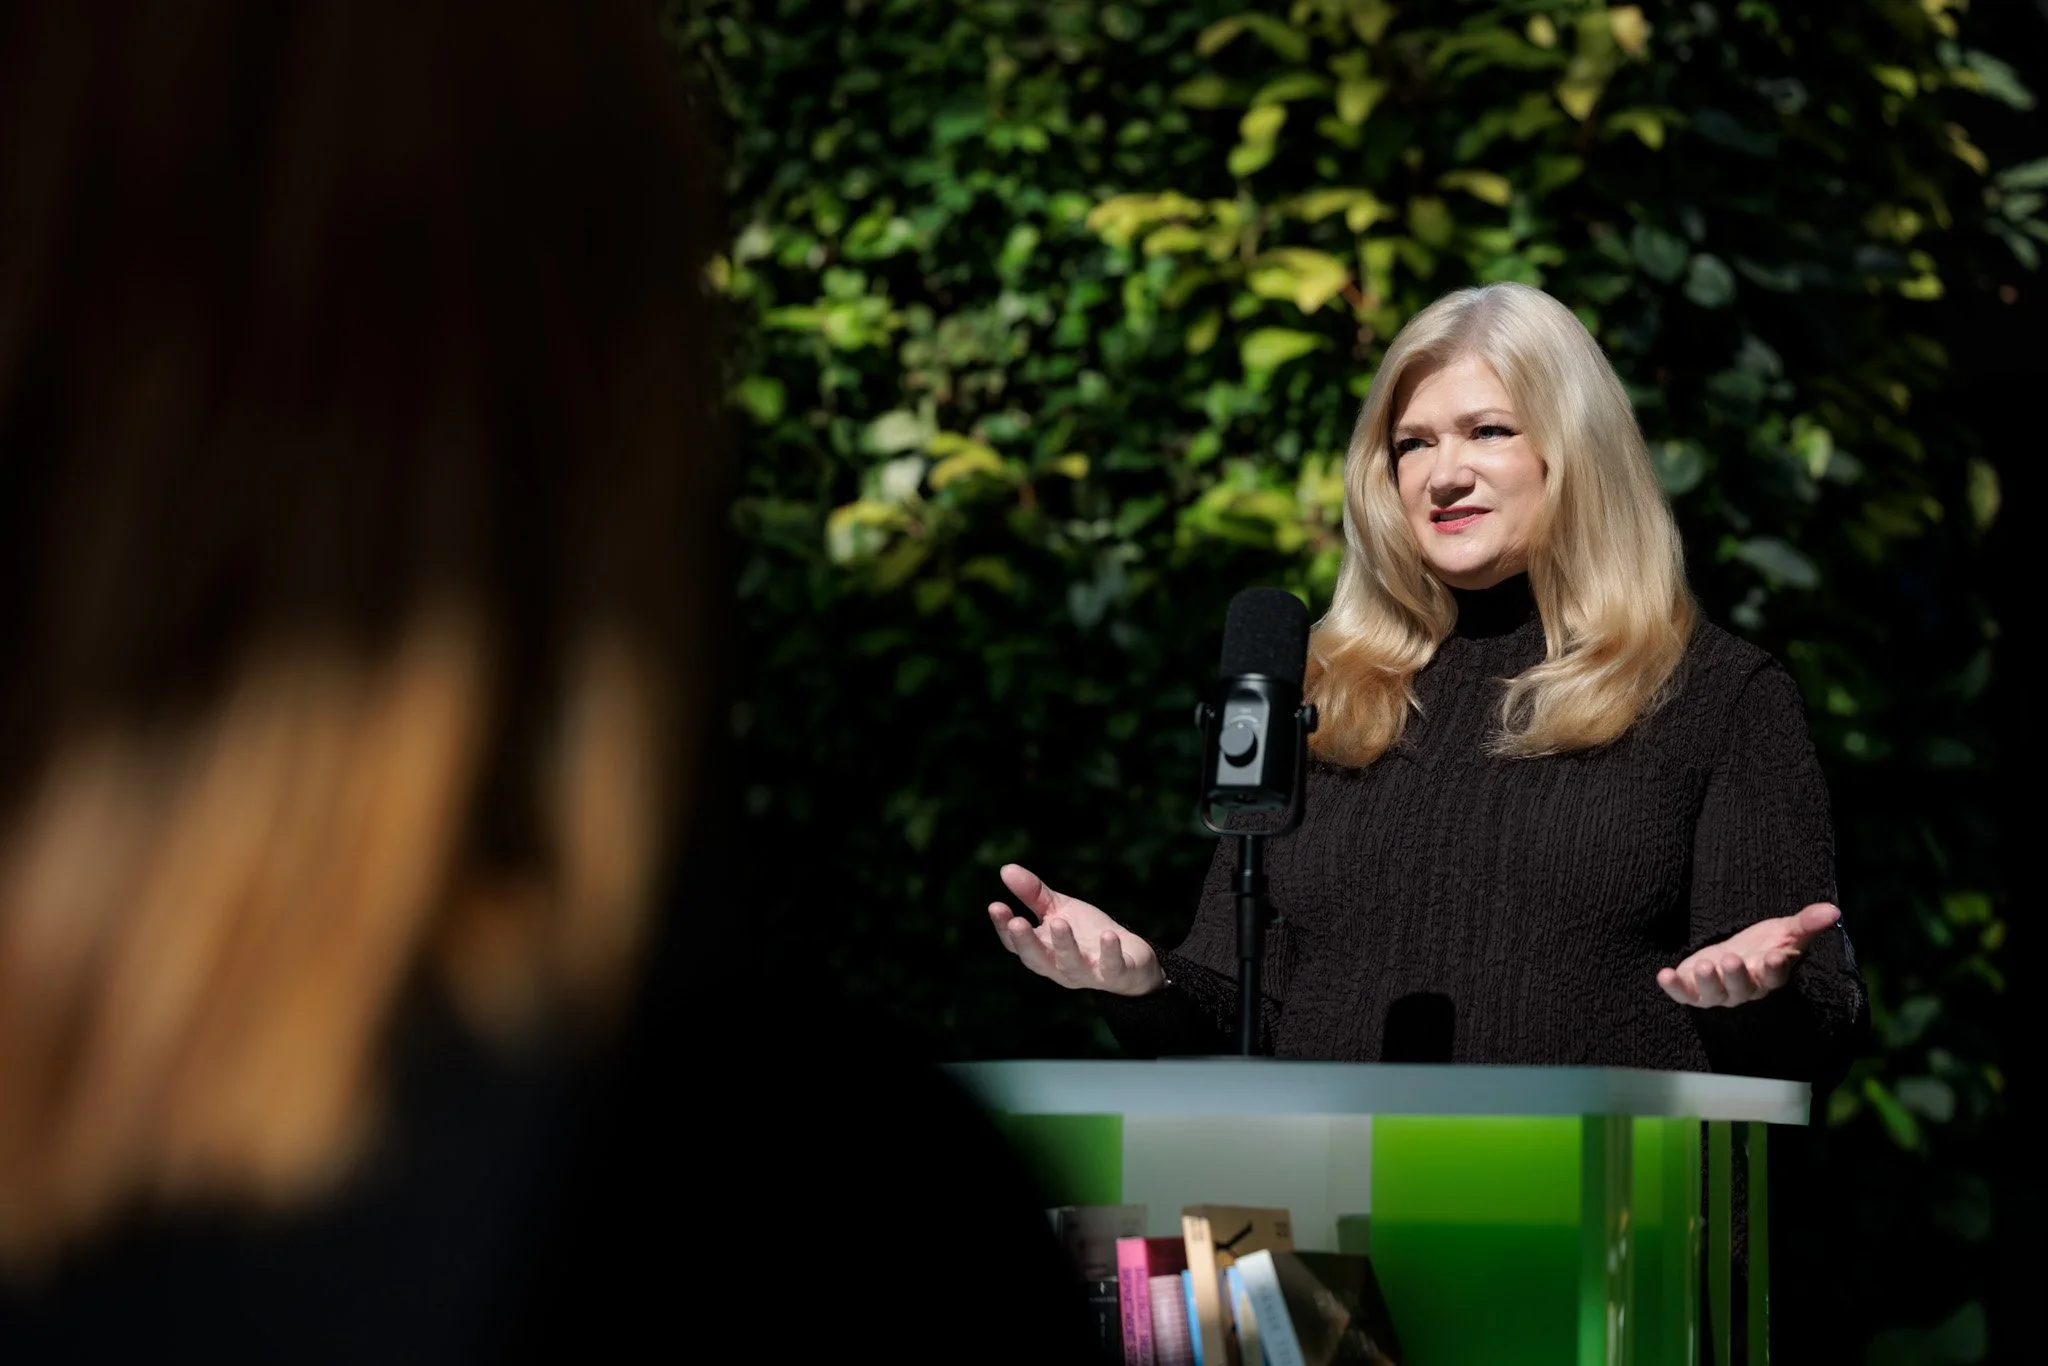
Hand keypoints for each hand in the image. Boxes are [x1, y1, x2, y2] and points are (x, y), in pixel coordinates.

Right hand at [987, 863, 1165, 996]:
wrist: (1129, 959)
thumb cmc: (1086, 934)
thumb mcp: (1058, 910)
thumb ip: (1033, 894)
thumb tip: (1005, 868)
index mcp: (1042, 950)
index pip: (1016, 944)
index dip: (1004, 927)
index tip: (996, 906)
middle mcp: (1060, 966)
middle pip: (1037, 959)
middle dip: (1027, 942)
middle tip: (1018, 922)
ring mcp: (1087, 972)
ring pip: (1071, 964)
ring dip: (1065, 945)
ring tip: (1060, 923)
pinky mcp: (1116, 973)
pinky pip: (1111, 966)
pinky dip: (1109, 952)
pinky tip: (1107, 935)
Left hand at [1657, 903, 1840, 1007]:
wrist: (1732, 953)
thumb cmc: (1762, 944)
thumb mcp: (1784, 930)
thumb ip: (1807, 922)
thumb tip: (1834, 910)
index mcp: (1769, 975)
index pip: (1775, 976)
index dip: (1775, 968)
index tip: (1775, 955)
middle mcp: (1744, 989)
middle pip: (1743, 988)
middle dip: (1737, 976)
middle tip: (1731, 959)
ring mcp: (1718, 992)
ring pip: (1714, 994)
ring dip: (1708, 982)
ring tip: (1706, 965)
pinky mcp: (1693, 990)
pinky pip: (1683, 994)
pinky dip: (1673, 987)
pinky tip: (1664, 974)